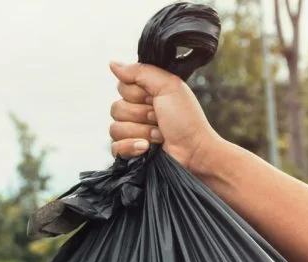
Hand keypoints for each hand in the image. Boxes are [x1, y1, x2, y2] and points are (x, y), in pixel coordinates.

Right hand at [108, 62, 222, 175]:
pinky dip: (132, 147)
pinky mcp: (130, 152)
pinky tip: (147, 148)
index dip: (137, 94)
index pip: (121, 87)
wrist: (195, 152)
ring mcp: (132, 133)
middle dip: (141, 114)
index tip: (155, 99)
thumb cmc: (187, 120)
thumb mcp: (168, 86)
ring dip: (141, 131)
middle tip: (159, 118)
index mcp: (145, 94)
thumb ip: (140, 71)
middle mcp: (136, 112)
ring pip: (115, 128)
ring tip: (159, 135)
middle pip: (116, 108)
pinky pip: (115, 147)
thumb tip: (113, 64)